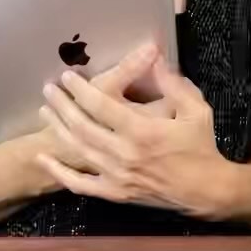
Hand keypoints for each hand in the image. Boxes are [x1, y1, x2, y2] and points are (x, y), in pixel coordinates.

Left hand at [36, 51, 233, 218]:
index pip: (101, 106)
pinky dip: (59, 172)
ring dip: (58, 129)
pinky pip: (81, 185)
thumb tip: (154, 56)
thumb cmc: (201, 147)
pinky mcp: (116, 193)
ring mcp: (118, 176)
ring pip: (79, 150)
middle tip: (48, 89)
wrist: (206, 191)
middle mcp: (125, 154)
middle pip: (83, 126)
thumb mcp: (195, 109)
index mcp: (142, 131)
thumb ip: (172, 83)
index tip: (67, 76)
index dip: (80, 89)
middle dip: (62, 105)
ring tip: (44, 110)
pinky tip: (43, 159)